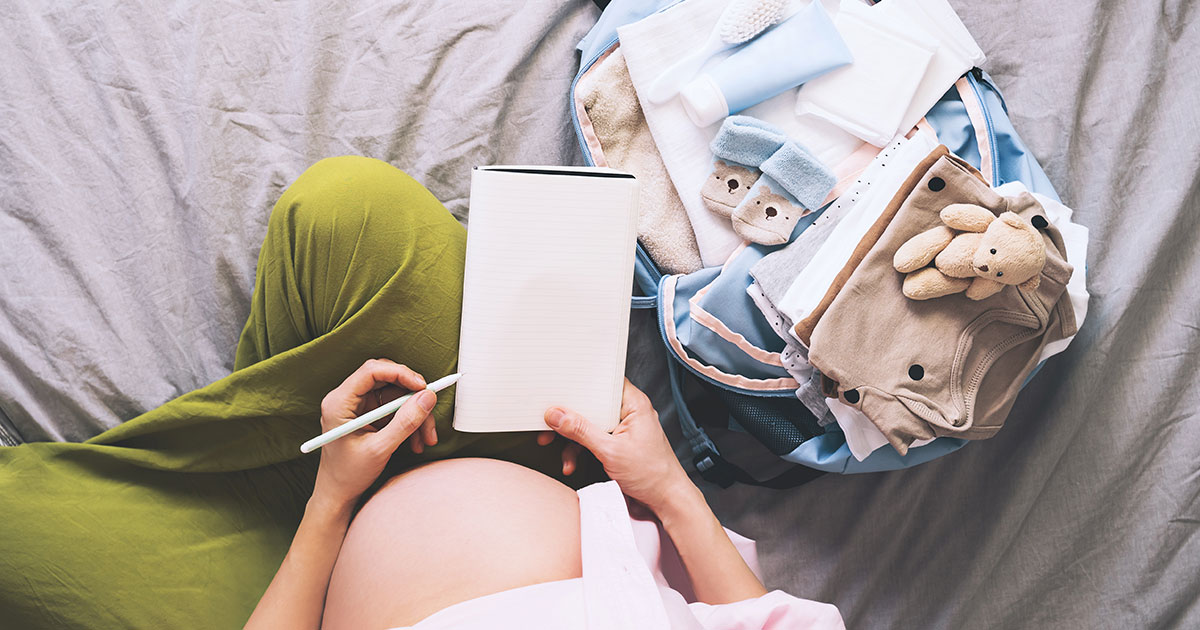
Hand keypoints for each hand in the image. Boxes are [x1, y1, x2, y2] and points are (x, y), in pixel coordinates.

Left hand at [312, 359, 437, 506]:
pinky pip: (396, 409)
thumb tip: (427, 397)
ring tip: (426, 438)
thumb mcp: (380, 449)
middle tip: (428, 410)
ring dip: (415, 415)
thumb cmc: (348, 474)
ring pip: (396, 396)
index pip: (371, 371)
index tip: (422, 387)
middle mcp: (348, 399)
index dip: (400, 374)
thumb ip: (405, 422)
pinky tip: (416, 442)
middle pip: (387, 380)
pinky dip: (410, 423)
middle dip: (412, 397)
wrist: (338, 494)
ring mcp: (359, 406)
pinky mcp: (369, 415)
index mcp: (339, 402)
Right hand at [543, 379, 693, 512]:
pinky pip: (592, 439)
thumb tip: (558, 415)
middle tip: (550, 426)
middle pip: (591, 405)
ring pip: (589, 425)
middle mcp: (628, 412)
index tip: (559, 394)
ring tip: (562, 453)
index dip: (580, 386)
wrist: (665, 500)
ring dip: (572, 440)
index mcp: (633, 404)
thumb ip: (581, 431)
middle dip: (570, 420)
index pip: (603, 383)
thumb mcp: (610, 451)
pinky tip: (572, 463)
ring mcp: (622, 429)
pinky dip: (580, 451)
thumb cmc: (653, 474)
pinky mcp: (617, 444)